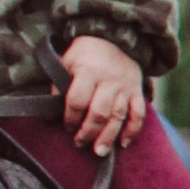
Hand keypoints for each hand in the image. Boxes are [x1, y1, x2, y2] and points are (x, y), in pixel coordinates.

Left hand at [60, 31, 146, 157]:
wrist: (114, 36)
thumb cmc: (84, 53)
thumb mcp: (67, 61)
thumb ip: (59, 85)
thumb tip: (51, 114)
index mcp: (89, 72)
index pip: (77, 100)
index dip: (70, 118)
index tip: (66, 127)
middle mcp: (109, 80)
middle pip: (99, 112)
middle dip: (88, 132)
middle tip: (79, 144)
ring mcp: (125, 86)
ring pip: (118, 116)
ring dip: (108, 137)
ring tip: (99, 152)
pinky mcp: (137, 91)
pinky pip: (138, 114)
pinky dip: (132, 130)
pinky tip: (123, 144)